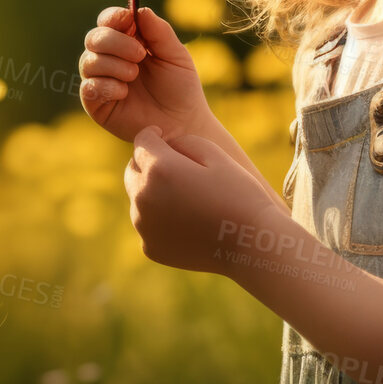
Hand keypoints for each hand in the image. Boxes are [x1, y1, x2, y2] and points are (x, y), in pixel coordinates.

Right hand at [78, 6, 211, 144]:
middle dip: (115, 42)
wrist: (182, 124)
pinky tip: (124, 93)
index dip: (113, 17)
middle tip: (140, 54)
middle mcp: (109, 58)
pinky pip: (88, 87)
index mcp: (127, 42)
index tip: (127, 19)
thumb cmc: (180, 88)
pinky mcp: (96, 104)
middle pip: (94, 38)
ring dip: (114, 65)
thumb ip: (159, 31)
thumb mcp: (175, 54)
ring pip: (88, 61)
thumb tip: (139, 9)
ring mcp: (100, 80)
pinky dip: (106, 85)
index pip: (107, 21)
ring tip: (135, 75)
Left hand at [123, 126, 281, 273]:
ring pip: (138, 198)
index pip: (141, 142)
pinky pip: (147, 225)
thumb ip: (182, 141)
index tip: (161, 136)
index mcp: (159, 169)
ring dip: (152, 192)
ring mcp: (144, 227)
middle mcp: (143, 197)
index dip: (152, 135)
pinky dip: (159, 219)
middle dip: (147, 163)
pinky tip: (185, 220)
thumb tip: (164, 145)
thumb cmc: (238, 195)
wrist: (250, 245)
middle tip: (171, 165)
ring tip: (182, 196)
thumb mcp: (216, 154)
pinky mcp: (150, 248)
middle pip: (132, 170)